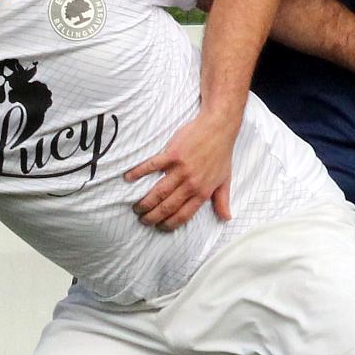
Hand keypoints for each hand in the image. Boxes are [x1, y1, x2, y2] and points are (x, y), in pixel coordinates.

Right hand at [125, 110, 237, 230]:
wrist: (219, 127)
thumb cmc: (221, 153)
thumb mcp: (225, 180)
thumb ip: (222, 200)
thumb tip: (226, 217)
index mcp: (202, 192)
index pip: (183, 215)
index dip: (169, 224)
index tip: (159, 227)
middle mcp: (190, 184)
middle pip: (167, 207)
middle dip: (153, 217)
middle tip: (143, 220)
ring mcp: (180, 169)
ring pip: (158, 192)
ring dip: (145, 202)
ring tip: (136, 208)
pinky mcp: (172, 154)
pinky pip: (152, 166)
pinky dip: (138, 172)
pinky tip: (128, 178)